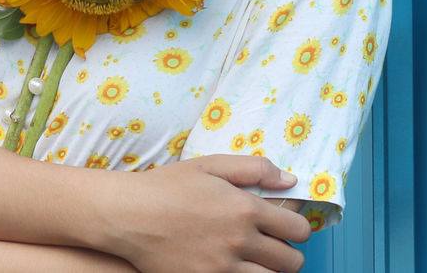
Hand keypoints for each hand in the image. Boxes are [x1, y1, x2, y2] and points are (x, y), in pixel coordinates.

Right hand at [112, 155, 310, 272]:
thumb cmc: (167, 187)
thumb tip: (289, 180)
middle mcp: (238, 240)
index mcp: (245, 208)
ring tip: (257, 262)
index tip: (289, 228)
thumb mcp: (211, 165)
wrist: (127, 215)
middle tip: (274, 248)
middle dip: (288, 254)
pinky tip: (236, 269)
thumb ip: (254, 169)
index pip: (298, 228)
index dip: (298, 229)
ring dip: (269, 271)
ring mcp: (222, 267)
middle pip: (291, 261)